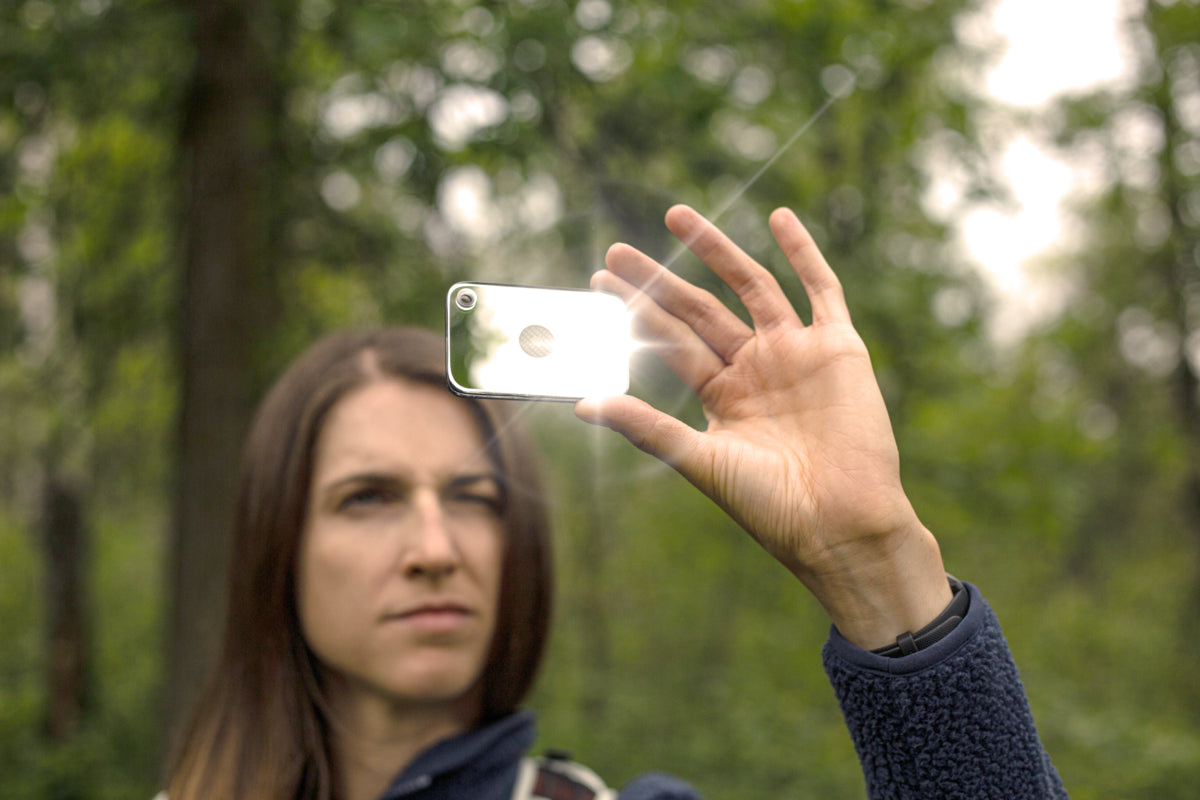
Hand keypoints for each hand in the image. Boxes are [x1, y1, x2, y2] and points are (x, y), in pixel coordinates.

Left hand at [575, 205, 950, 649]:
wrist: (841, 524)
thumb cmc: (769, 505)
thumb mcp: (700, 461)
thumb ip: (646, 427)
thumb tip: (582, 404)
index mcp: (721, 395)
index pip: (670, 341)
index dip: (636, 312)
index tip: (599, 284)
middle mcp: (754, 368)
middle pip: (699, 309)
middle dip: (659, 279)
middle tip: (616, 251)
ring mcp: (795, 353)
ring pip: (751, 286)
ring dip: (716, 251)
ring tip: (676, 216)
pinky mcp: (838, 347)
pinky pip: (822, 289)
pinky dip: (804, 253)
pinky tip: (780, 218)